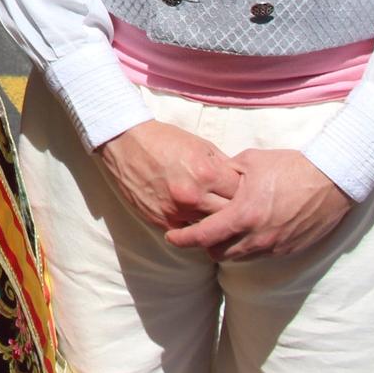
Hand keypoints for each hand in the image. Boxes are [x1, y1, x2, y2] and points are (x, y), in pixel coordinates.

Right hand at [95, 119, 241, 231]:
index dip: (247, 192)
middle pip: (230, 215)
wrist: (125, 142)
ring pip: (210, 228)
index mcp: (206, 173)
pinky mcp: (161, 221)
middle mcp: (193, 196)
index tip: (247, 192)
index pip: (242, 193)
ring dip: (216, 222)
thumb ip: (223, 165)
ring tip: (221, 217)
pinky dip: (195, 228)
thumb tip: (242, 181)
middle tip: (239, 208)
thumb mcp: (200, 145)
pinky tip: (199, 221)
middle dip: (236, 211)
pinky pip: (188, 232)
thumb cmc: (164, 140)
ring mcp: (176, 211)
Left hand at [163, 148, 351, 260]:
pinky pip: (261, 255)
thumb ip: (226, 174)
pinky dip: (250, 247)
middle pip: (218, 253)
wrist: (331, 180)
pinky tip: (252, 230)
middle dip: (206, 244)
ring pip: (240, 257)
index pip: (204, 236)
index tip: (171, 237)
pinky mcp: (290, 249)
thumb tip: (210, 178)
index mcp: (243, 214)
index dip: (183, 239)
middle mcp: (257, 236)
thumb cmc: (290, 166)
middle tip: (201, 229)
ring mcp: (275, 246)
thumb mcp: (251, 162)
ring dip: (228, 247)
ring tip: (226, 230)